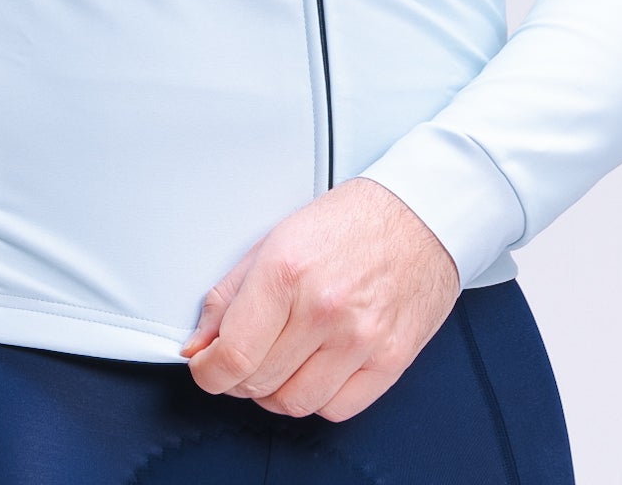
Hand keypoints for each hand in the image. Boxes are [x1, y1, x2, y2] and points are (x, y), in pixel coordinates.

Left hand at [180, 177, 460, 422]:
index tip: (205, 367)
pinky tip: (313, 368)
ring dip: (274, 392)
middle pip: (257, 381)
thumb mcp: (277, 237)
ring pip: (293, 402)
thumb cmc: (353, 219)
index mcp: (288, 270)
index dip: (208, 371)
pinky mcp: (390, 359)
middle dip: (237, 377)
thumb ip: (230, 294)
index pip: (232, 354)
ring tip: (278, 362)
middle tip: (241, 356)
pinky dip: (316, 397)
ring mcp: (360, 338)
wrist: (422, 213)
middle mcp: (324, 308)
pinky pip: (336, 408)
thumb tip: (199, 343)